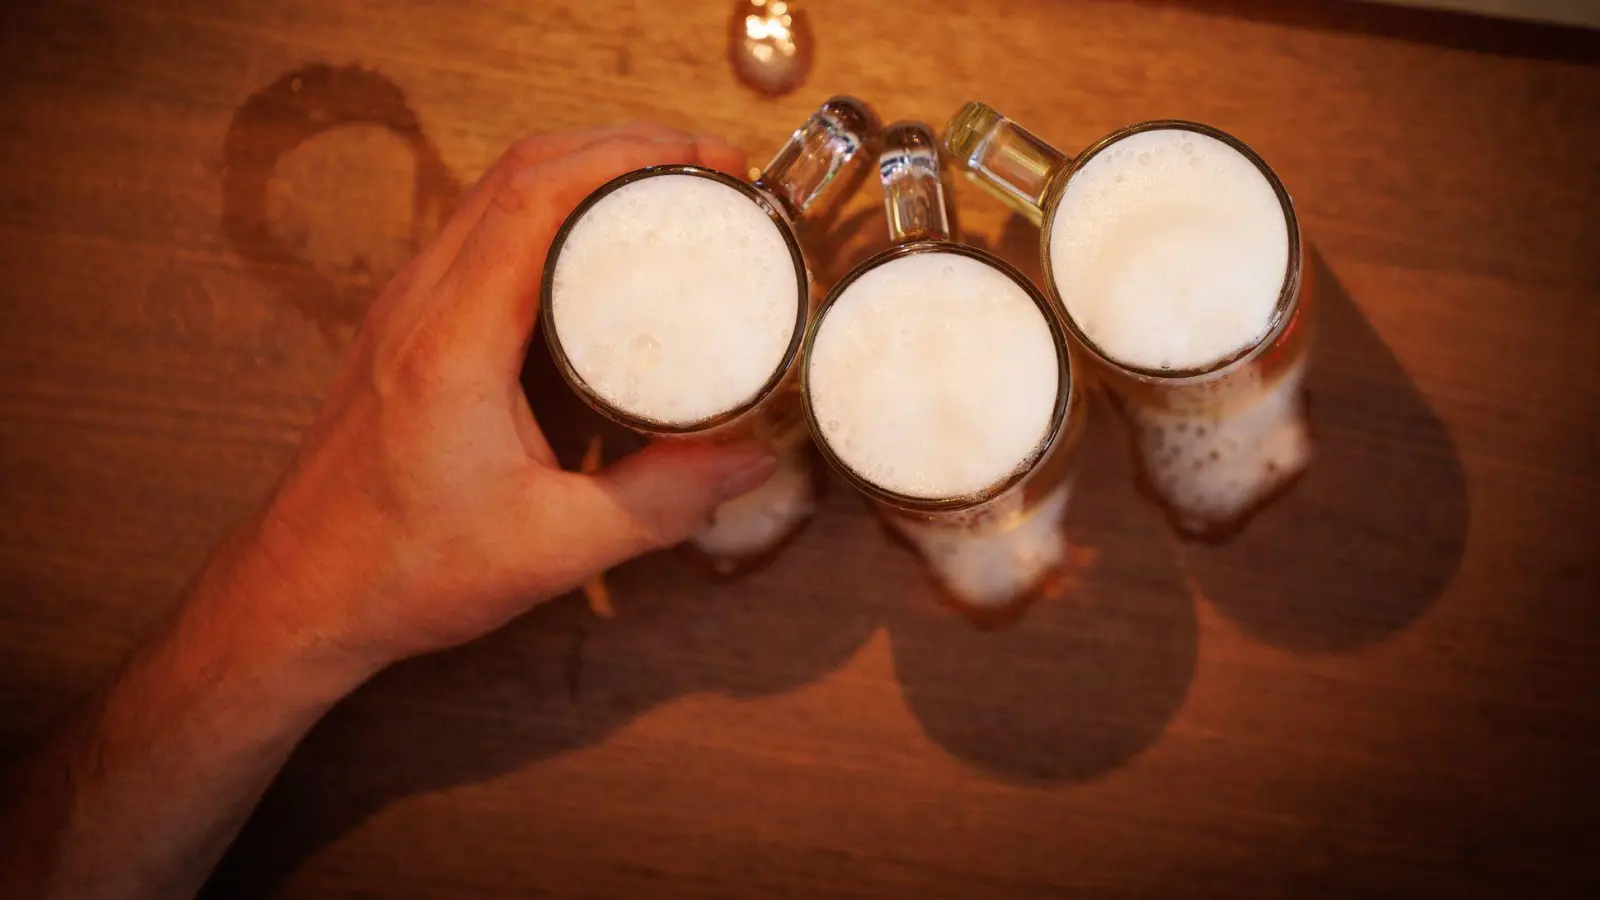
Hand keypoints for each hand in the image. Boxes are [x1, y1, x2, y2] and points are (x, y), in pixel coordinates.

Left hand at [241, 124, 778, 675]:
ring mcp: (406, 308)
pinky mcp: (407, 327)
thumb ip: (659, 502)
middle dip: (621, 147)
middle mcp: (420, 303)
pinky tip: (596, 248)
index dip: (627, 156)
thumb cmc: (405, 569)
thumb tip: (748, 456)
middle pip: (520, 172)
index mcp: (453, 341)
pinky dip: (546, 213)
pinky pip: (480, 234)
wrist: (302, 593)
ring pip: (495, 194)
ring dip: (581, 171)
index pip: (536, 197)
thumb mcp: (552, 547)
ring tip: (665, 191)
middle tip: (707, 167)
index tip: (705, 159)